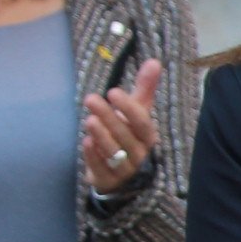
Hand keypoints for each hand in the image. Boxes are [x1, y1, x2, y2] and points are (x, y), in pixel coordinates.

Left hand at [79, 60, 161, 193]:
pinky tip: (86, 143)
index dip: (129, 108)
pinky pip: (102, 169)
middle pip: (126, 136)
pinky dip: (94, 157)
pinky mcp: (109, 180)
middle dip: (109, 117)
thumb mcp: (138, 112)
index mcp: (147, 136)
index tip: (113, 92)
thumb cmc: (129, 135)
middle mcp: (140, 154)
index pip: (142, 123)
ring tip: (89, 120)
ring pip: (115, 153)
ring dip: (102, 136)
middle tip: (91, 99)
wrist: (121, 172)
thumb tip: (154, 61)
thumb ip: (145, 88)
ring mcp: (125, 170)